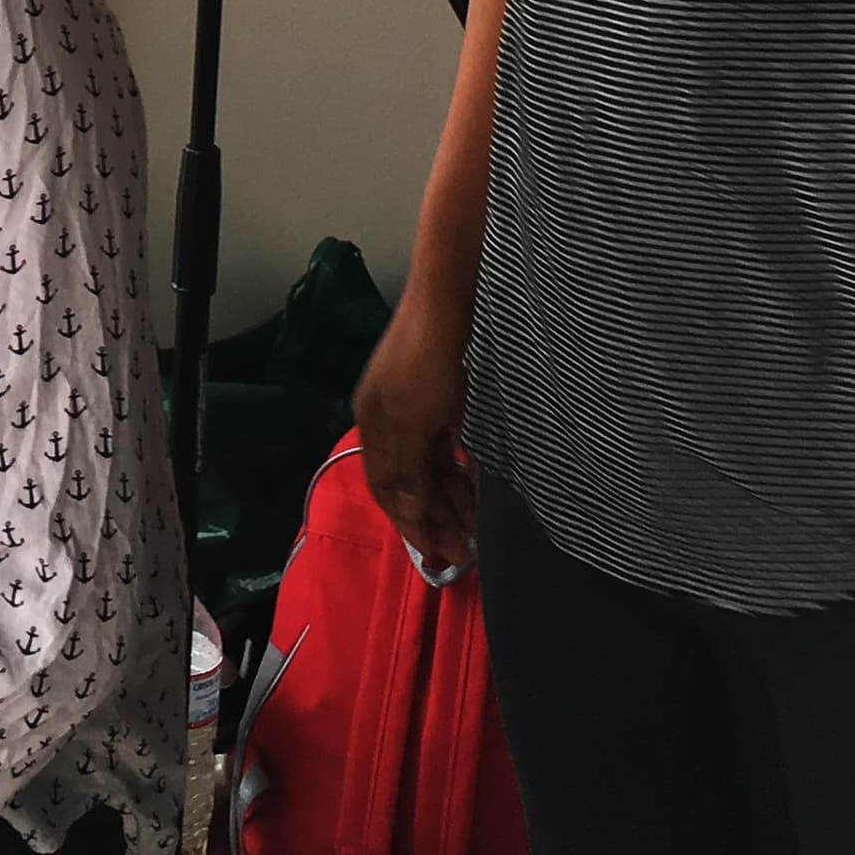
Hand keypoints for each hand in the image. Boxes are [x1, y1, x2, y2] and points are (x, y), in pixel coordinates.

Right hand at [352, 292, 477, 578]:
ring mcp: (419, 409)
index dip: (409, 525)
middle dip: (434, 518)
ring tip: (479, 527)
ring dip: (451, 500)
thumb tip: (407, 513)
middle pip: (409, 483)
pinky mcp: (446, 400)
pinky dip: (461, 473)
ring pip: (432, 469)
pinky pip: (449, 450)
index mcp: (375, 425)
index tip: (438, 556)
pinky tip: (478, 488)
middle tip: (465, 550)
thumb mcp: (413, 418)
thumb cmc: (429, 359)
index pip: (386, 490)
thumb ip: (407, 467)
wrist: (455, 298)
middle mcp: (392, 421)